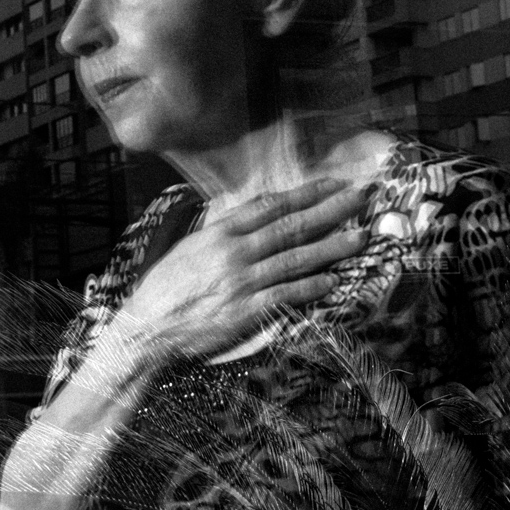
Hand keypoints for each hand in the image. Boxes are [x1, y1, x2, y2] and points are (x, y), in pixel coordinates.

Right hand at [109, 178, 369, 364]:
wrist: (147, 326)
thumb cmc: (167, 286)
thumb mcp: (192, 246)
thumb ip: (225, 231)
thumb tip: (257, 215)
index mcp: (220, 231)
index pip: (271, 205)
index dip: (306, 193)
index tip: (334, 183)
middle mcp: (234, 251)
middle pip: (291, 226)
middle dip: (331, 210)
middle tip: (362, 197)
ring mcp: (241, 281)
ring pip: (295, 258)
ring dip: (331, 247)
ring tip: (360, 236)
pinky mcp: (245, 311)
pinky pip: (285, 295)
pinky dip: (310, 287)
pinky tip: (333, 280)